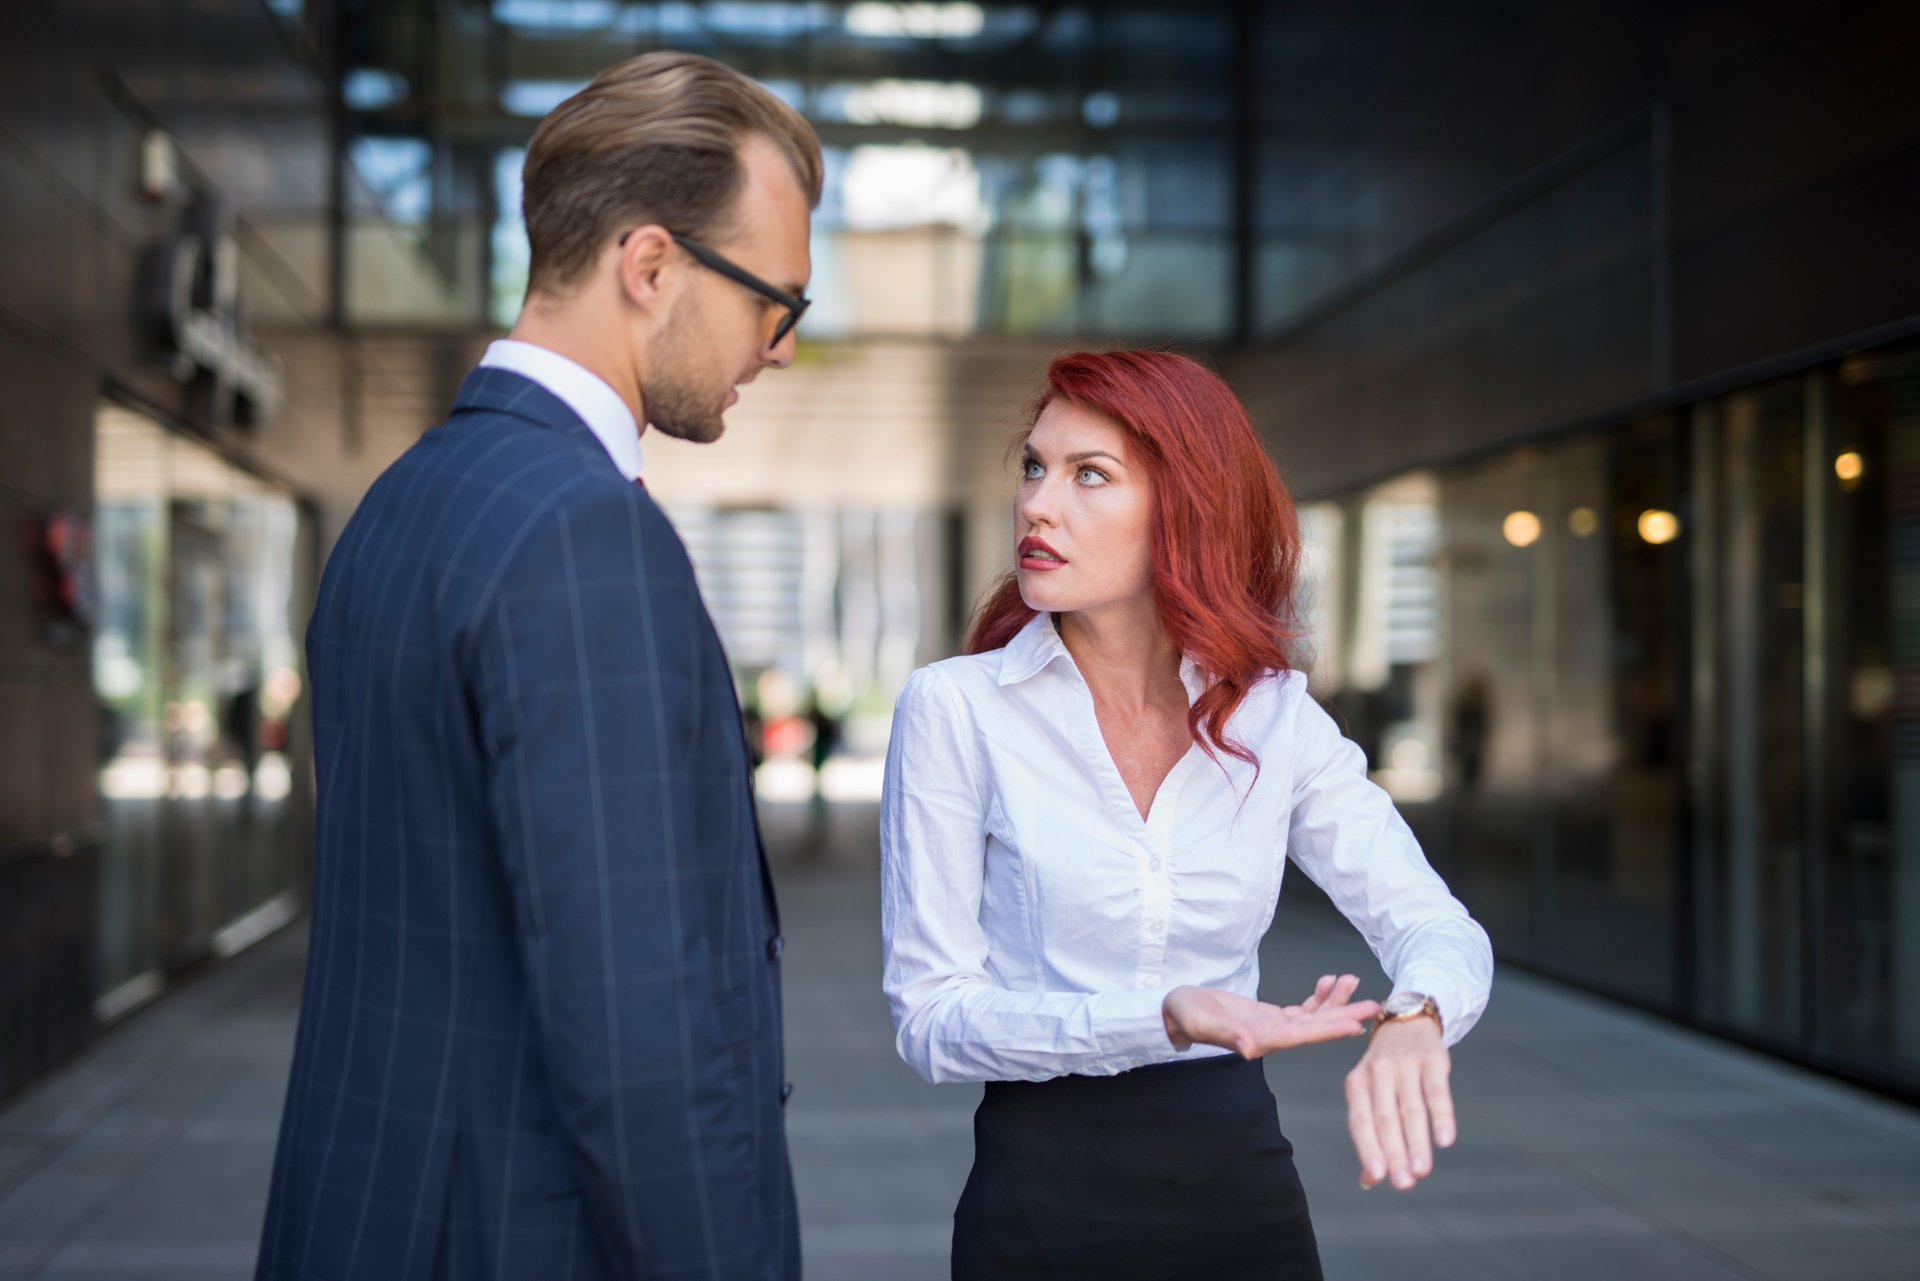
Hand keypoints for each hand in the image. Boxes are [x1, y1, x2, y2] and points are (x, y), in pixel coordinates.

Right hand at [1162, 975, 1379, 1058]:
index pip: (1302, 1035)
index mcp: (1262, 1039)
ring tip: (1353, 981)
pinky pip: (1301, 1008)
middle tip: (1375, 1005)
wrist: (1176, 1012)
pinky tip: (1329, 982)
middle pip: (1316, 1026)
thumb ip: (1226, 1035)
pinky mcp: (1270, 1016)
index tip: (1355, 1025)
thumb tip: (1250, 1050)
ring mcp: (1274, 1026)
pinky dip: (1317, 996)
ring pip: (1313, 1015)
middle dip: (1345, 1014)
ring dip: (1334, 1001)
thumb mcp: (1202, 1022)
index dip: (1329, 1029)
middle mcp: (1274, 1036)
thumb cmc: (1185, 1016)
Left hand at [1345, 1016, 1452, 1191]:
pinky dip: (1441, 1116)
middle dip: (1394, 1153)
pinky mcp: (1432, 1059)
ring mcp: (1404, 1064)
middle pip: (1385, 1119)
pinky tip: (1445, 1140)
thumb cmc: (1386, 1069)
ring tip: (1422, 1171)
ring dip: (1416, 1142)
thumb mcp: (1370, 1092)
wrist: (1406, 1019)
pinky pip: (1437, 1092)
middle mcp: (1377, 1072)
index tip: (1377, 1178)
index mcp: (1357, 1083)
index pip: (1361, 1122)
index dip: (1369, 1149)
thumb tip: (1369, 1182)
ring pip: (1411, 1109)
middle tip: (1404, 1184)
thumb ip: (1371, 1135)